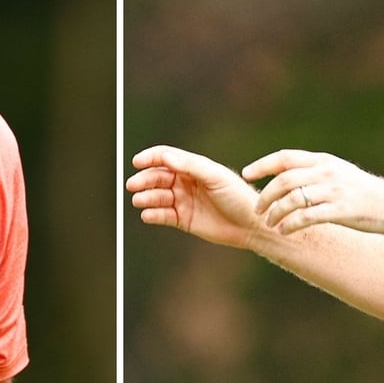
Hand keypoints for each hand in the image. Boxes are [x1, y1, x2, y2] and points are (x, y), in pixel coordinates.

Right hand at [127, 145, 264, 248]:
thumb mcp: (215, 176)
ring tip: (139, 200)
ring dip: (146, 197)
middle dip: (144, 180)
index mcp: (193, 167)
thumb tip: (166, 157)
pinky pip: (163, 215)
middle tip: (133, 185)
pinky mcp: (182, 219)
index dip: (150, 157)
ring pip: (157, 197)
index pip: (166, 158)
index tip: (137, 162)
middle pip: (158, 177)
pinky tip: (148, 215)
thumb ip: (191, 166)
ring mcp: (182, 201)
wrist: (250, 225)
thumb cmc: (237, 196)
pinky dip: (153, 215)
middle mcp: (185, 182)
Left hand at [244, 149, 383, 234]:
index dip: (262, 165)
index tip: (246, 174)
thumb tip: (285, 175)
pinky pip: (307, 217)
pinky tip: (284, 231)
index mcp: (323, 161)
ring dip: (275, 212)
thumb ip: (313, 171)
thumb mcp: (338, 172)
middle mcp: (326, 172)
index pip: (285, 157)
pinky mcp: (341, 210)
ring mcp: (334, 191)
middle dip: (265, 195)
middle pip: (284, 180)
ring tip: (269, 224)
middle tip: (257, 210)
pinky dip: (291, 224)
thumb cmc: (363, 192)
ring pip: (293, 199)